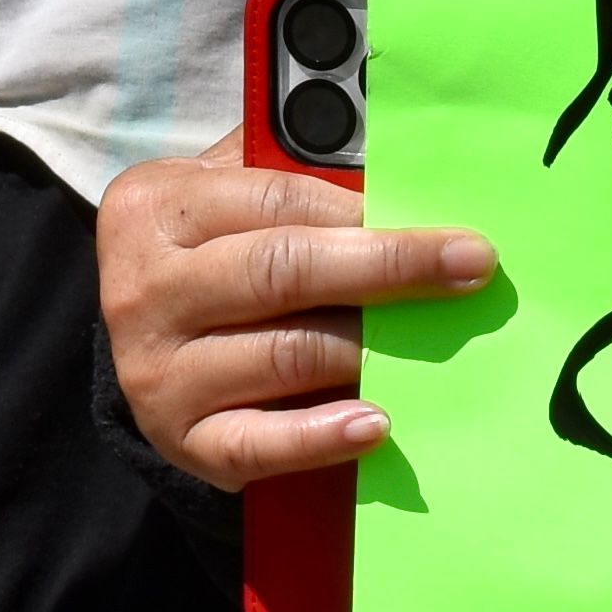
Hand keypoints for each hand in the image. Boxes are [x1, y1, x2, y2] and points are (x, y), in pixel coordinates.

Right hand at [97, 132, 495, 491]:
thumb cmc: (210, 251)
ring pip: (283, 355)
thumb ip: (295, 172)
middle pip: (282, 271)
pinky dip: (322, 436)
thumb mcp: (227, 192)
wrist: (142, 342)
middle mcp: (145, 287)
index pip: (277, 199)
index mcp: (156, 206)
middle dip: (387, 268)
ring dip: (368, 350)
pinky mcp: (179, 438)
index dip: (367, 212)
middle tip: (469, 268)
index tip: (443, 225)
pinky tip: (377, 423)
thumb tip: (397, 168)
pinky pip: (258, 443)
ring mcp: (156, 369)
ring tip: (433, 343)